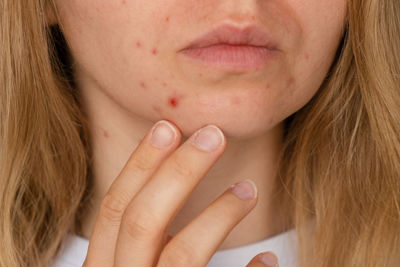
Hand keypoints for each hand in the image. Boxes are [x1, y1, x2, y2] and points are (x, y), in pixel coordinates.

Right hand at [82, 120, 276, 266]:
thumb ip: (138, 245)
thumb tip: (183, 193)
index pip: (114, 211)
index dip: (139, 166)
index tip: (168, 127)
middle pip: (141, 221)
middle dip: (177, 172)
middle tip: (213, 134)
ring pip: (180, 255)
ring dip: (217, 214)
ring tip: (250, 189)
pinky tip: (268, 265)